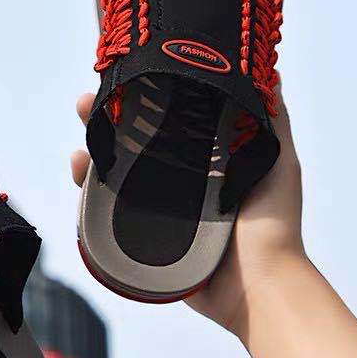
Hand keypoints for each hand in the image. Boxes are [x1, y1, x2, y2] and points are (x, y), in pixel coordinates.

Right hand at [70, 81, 306, 337]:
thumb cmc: (272, 224)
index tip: (126, 75)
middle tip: (88, 101)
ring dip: (92, 147)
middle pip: (132, 140)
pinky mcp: (140, 232)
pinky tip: (78, 170)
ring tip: (82, 132)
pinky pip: (106, 206)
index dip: (143, 97)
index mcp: (203, 158)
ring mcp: (156, 205)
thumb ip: (273, 121)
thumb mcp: (278, 161)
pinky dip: (87, 186)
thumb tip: (270, 71)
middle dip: (107, 116)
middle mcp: (176, 178)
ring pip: (114, 169)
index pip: (166, 119)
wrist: (256, 286)